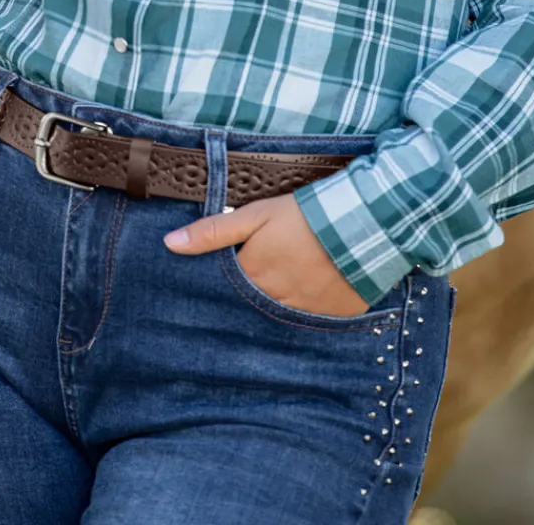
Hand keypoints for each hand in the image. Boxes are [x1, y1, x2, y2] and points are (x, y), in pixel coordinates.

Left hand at [164, 193, 367, 316]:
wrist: (363, 223)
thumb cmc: (303, 216)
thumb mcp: (254, 216)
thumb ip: (213, 232)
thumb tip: (170, 244)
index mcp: (254, 278)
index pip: (229, 290)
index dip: (230, 279)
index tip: (232, 271)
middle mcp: (276, 303)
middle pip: (255, 304)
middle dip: (255, 294)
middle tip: (264, 273)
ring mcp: (306, 314)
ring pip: (283, 313)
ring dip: (282, 300)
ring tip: (291, 278)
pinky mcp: (335, 317)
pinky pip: (315, 318)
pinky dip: (311, 306)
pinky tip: (316, 288)